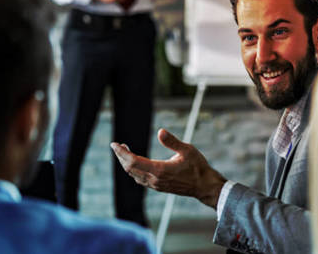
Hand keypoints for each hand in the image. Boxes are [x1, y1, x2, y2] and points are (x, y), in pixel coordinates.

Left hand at [111, 128, 226, 208]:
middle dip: (121, 156)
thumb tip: (160, 131)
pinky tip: (136, 163)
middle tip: (117, 145)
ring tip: (125, 151)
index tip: (114, 144)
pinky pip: (140, 179)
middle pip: (130, 169)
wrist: (204, 186)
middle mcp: (155, 179)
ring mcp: (156, 185)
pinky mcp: (158, 187)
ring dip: (126, 163)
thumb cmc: (197, 167)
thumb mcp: (187, 150)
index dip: (122, 153)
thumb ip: (172, 141)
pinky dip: (133, 170)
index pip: (133, 161)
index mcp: (160, 170)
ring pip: (134, 175)